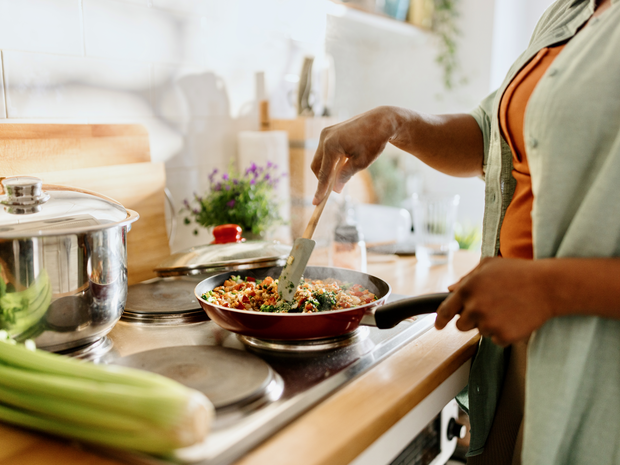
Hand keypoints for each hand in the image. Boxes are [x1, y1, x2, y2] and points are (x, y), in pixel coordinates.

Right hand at [311, 107, 398, 204]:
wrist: (381, 121)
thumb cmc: (373, 141)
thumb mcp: (361, 163)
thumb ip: (345, 176)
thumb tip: (335, 190)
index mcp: (331, 146)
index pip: (324, 174)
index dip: (320, 190)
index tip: (316, 203)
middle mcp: (325, 138)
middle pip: (316, 166)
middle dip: (322, 179)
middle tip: (331, 191)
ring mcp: (326, 133)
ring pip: (319, 158)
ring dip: (326, 169)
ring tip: (340, 175)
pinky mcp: (329, 131)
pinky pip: (324, 150)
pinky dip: (330, 160)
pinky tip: (342, 163)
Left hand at [434, 257, 555, 346]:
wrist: (548, 286)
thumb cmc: (519, 272)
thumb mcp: (489, 265)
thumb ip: (467, 278)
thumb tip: (451, 290)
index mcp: (468, 289)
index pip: (445, 310)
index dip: (440, 320)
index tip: (438, 325)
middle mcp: (475, 307)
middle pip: (461, 325)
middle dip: (471, 319)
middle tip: (489, 308)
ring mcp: (489, 323)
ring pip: (480, 332)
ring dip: (489, 324)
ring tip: (507, 308)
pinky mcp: (503, 336)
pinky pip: (496, 340)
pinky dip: (504, 333)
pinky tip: (515, 318)